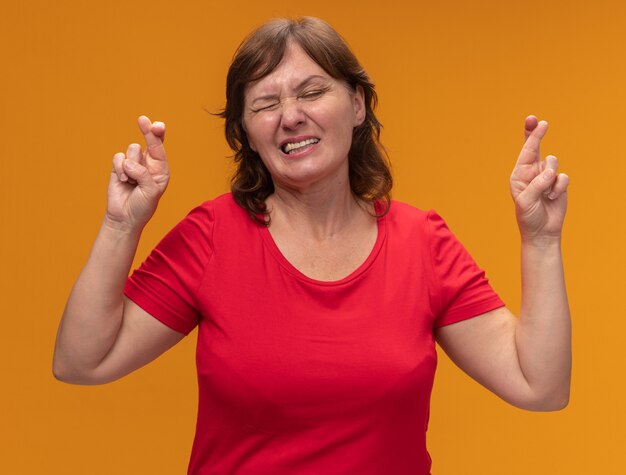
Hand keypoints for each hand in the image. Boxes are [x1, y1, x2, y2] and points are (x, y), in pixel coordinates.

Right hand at [105, 116, 168, 230]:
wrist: (124, 218)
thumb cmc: (142, 206)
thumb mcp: (151, 191)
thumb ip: (143, 174)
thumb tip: (129, 162)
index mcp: (161, 169)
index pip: (160, 148)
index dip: (158, 135)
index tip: (157, 126)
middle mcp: (148, 164)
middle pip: (148, 140)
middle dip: (147, 130)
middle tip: (143, 120)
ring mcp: (133, 164)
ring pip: (132, 150)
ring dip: (131, 166)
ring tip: (131, 181)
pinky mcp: (119, 166)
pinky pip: (118, 157)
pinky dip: (119, 169)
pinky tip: (123, 180)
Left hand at [510, 116, 568, 244]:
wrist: (542, 231)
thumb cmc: (528, 217)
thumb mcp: (526, 201)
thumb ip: (536, 185)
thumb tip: (550, 172)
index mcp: (519, 174)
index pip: (525, 151)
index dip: (530, 135)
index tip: (533, 120)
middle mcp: (532, 172)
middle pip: (537, 148)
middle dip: (538, 134)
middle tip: (542, 123)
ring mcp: (546, 177)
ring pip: (553, 163)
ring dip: (550, 178)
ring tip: (546, 193)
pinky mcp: (559, 183)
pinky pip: (563, 177)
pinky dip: (559, 187)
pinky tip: (553, 197)